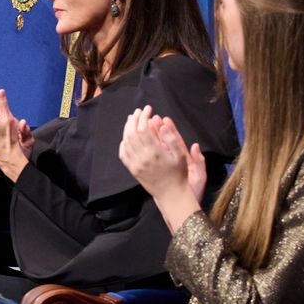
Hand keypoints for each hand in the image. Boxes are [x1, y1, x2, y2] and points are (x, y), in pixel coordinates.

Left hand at [119, 105, 202, 232]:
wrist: (171, 194)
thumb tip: (161, 124)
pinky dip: (123, 143)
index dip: (144, 116)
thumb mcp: (180, 155)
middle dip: (134, 119)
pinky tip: (127, 137)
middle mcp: (142, 157)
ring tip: (132, 119)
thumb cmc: (179, 174)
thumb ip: (171, 139)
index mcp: (155, 151)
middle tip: (138, 111)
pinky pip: (123, 154)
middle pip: (132, 132)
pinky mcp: (132, 169)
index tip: (148, 109)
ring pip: (126, 141)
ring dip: (127, 128)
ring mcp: (136, 164)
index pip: (144, 128)